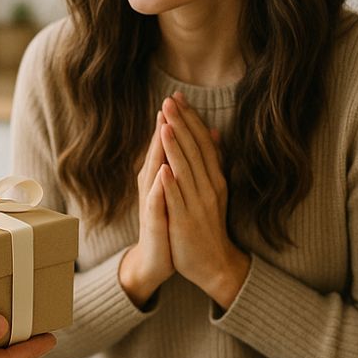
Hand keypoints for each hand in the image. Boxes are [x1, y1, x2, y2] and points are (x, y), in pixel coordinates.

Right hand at [119, 109, 174, 306]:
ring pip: (154, 171)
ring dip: (158, 150)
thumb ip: (185, 163)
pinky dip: (159, 187)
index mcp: (159, 176)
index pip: (165, 144)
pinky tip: (163, 173)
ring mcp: (150, 202)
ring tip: (164, 128)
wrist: (155, 259)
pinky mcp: (152, 221)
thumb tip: (207, 136)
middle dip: (163, 127)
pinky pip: (155, 202)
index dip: (172, 122)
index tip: (178, 97)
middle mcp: (151, 185)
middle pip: (157, 152)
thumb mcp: (179, 189)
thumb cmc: (169, 221)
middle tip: (168, 102)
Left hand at [159, 93, 249, 308]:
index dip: (190, 120)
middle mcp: (208, 188)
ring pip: (186, 171)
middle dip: (181, 125)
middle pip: (194, 151)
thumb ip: (213, 161)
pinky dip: (171, 184)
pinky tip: (163, 169)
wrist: (215, 264)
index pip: (202, 142)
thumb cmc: (209, 223)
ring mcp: (197, 204)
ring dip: (175, 147)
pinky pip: (177, 200)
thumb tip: (214, 132)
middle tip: (169, 100)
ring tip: (165, 125)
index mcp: (214, 179)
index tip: (178, 98)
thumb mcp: (215, 189)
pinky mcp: (184, 221)